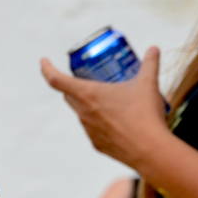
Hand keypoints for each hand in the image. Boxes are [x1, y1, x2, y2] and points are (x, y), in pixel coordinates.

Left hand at [40, 47, 170, 168]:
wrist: (149, 149)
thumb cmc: (145, 113)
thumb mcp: (148, 83)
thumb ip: (150, 63)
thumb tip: (154, 48)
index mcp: (88, 94)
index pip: (56, 80)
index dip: (47, 69)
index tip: (43, 61)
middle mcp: (82, 112)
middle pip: (69, 96)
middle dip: (73, 86)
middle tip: (87, 79)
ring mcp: (88, 130)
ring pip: (82, 113)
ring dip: (91, 105)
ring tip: (111, 100)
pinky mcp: (96, 144)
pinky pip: (94, 129)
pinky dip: (102, 122)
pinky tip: (119, 121)